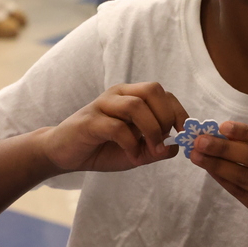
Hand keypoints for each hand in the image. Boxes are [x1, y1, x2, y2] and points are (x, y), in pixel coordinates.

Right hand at [41, 83, 187, 172]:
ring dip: (150, 130)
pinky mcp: (89, 121)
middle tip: (163, 140)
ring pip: (135, 105)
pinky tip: (132, 156)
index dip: (177, 111)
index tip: (184, 132)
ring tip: (151, 150)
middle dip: (164, 116)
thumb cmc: (101, 149)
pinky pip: (117, 127)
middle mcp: (118, 95)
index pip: (161, 93)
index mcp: (131, 96)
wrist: (63, 153)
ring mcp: (102, 105)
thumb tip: (177, 146)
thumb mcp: (135, 152)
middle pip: (151, 90)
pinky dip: (130, 143)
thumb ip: (155, 149)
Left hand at [190, 121, 247, 239]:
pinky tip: (209, 169)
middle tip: (200, 141)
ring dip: (217, 164)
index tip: (222, 126)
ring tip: (197, 155)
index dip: (247, 131)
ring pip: (244, 176)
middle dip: (224, 148)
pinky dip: (222, 179)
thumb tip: (219, 133)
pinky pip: (240, 192)